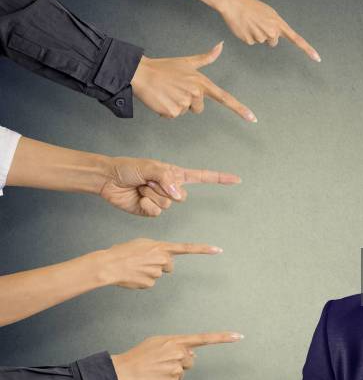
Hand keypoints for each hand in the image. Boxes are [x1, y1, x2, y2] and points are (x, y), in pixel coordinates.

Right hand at [93, 238, 221, 288]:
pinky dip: (142, 280)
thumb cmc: (123, 251)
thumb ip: (158, 249)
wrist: (109, 264)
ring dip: (149, 271)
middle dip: (160, 264)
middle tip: (144, 261)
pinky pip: (150, 283)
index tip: (218, 250)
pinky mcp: (150, 284)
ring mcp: (157, 273)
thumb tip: (165, 261)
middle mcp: (163, 259)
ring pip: (158, 274)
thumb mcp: (143, 243)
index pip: (187, 248)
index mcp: (161, 247)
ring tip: (134, 267)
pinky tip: (133, 276)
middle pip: (169, 265)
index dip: (203, 249)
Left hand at [99, 156, 239, 216]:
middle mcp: (171, 188)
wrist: (108, 180)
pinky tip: (138, 198)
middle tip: (148, 181)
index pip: (203, 177)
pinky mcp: (151, 211)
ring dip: (152, 196)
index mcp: (175, 174)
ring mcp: (162, 200)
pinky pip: (157, 213)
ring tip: (141, 187)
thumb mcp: (149, 167)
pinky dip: (147, 206)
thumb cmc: (128, 168)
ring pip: (168, 205)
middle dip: (164, 189)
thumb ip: (166, 179)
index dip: (220, 179)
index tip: (237, 179)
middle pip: (182, 197)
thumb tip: (178, 195)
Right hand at [111, 331, 243, 379]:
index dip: (223, 337)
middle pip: (191, 359)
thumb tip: (193, 352)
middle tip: (164, 361)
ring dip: (174, 372)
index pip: (204, 338)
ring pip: (184, 372)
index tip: (239, 336)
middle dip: (181, 361)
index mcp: (176, 341)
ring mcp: (176, 369)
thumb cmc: (140, 355)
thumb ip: (177, 343)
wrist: (124, 371)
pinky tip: (157, 378)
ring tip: (158, 369)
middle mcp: (179, 353)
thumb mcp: (158, 341)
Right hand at [131, 41, 256, 120]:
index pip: (225, 98)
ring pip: (184, 112)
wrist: (142, 73)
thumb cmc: (165, 68)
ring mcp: (185, 102)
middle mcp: (196, 93)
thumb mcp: (187, 62)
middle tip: (175, 90)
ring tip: (167, 92)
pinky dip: (166, 111)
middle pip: (199, 109)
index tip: (253, 119)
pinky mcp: (173, 111)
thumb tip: (221, 46)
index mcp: (202, 82)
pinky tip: (161, 99)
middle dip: (188, 102)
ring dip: (175, 105)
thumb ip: (206, 58)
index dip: (240, 109)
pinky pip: (173, 116)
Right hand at [188, 0, 319, 60]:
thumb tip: (274, 40)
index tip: (317, 58)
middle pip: (273, 42)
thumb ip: (275, 26)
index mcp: (279, 24)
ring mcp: (261, 37)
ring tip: (250, 23)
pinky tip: (245, 27)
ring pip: (262, 42)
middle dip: (267, 35)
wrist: (234, 4)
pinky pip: (252, 42)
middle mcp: (272, 31)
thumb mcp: (269, 14)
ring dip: (256, 34)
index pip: (297, 39)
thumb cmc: (251, 7)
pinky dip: (248, 36)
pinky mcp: (250, 41)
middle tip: (258, 23)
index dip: (307, 49)